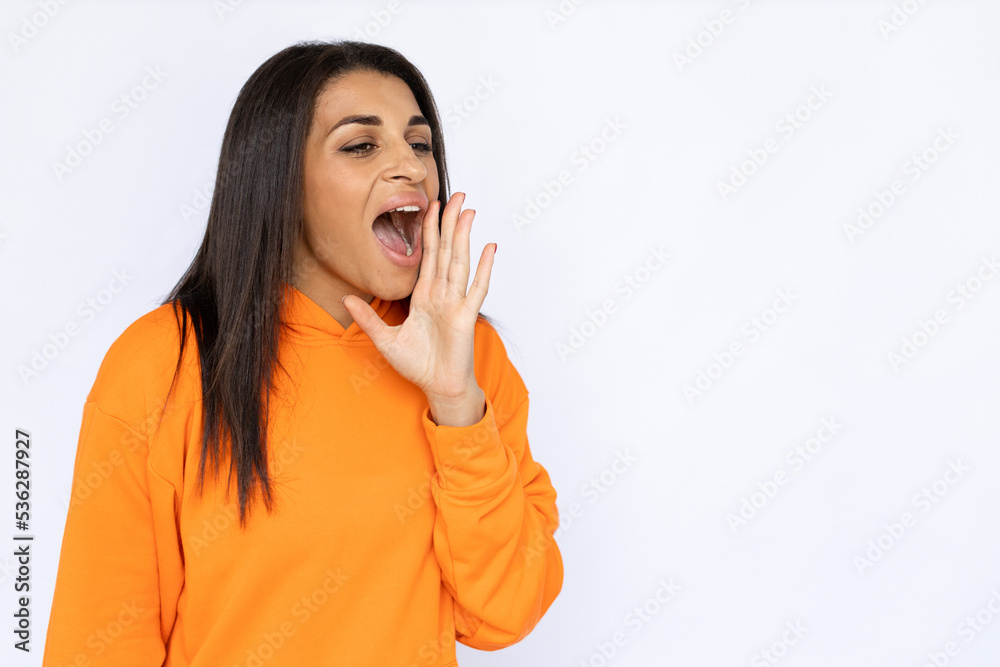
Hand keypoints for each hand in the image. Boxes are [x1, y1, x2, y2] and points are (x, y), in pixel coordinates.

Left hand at [343, 192, 496, 405]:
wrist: (438, 388)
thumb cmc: (419, 366)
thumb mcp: (385, 340)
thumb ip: (368, 318)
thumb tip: (346, 298)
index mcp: (424, 297)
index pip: (427, 256)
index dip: (429, 230)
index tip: (431, 207)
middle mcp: (442, 295)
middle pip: (446, 250)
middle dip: (450, 222)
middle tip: (456, 195)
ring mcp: (456, 303)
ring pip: (460, 261)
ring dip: (464, 236)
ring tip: (469, 211)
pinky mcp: (466, 316)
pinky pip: (476, 287)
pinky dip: (484, 267)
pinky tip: (489, 247)